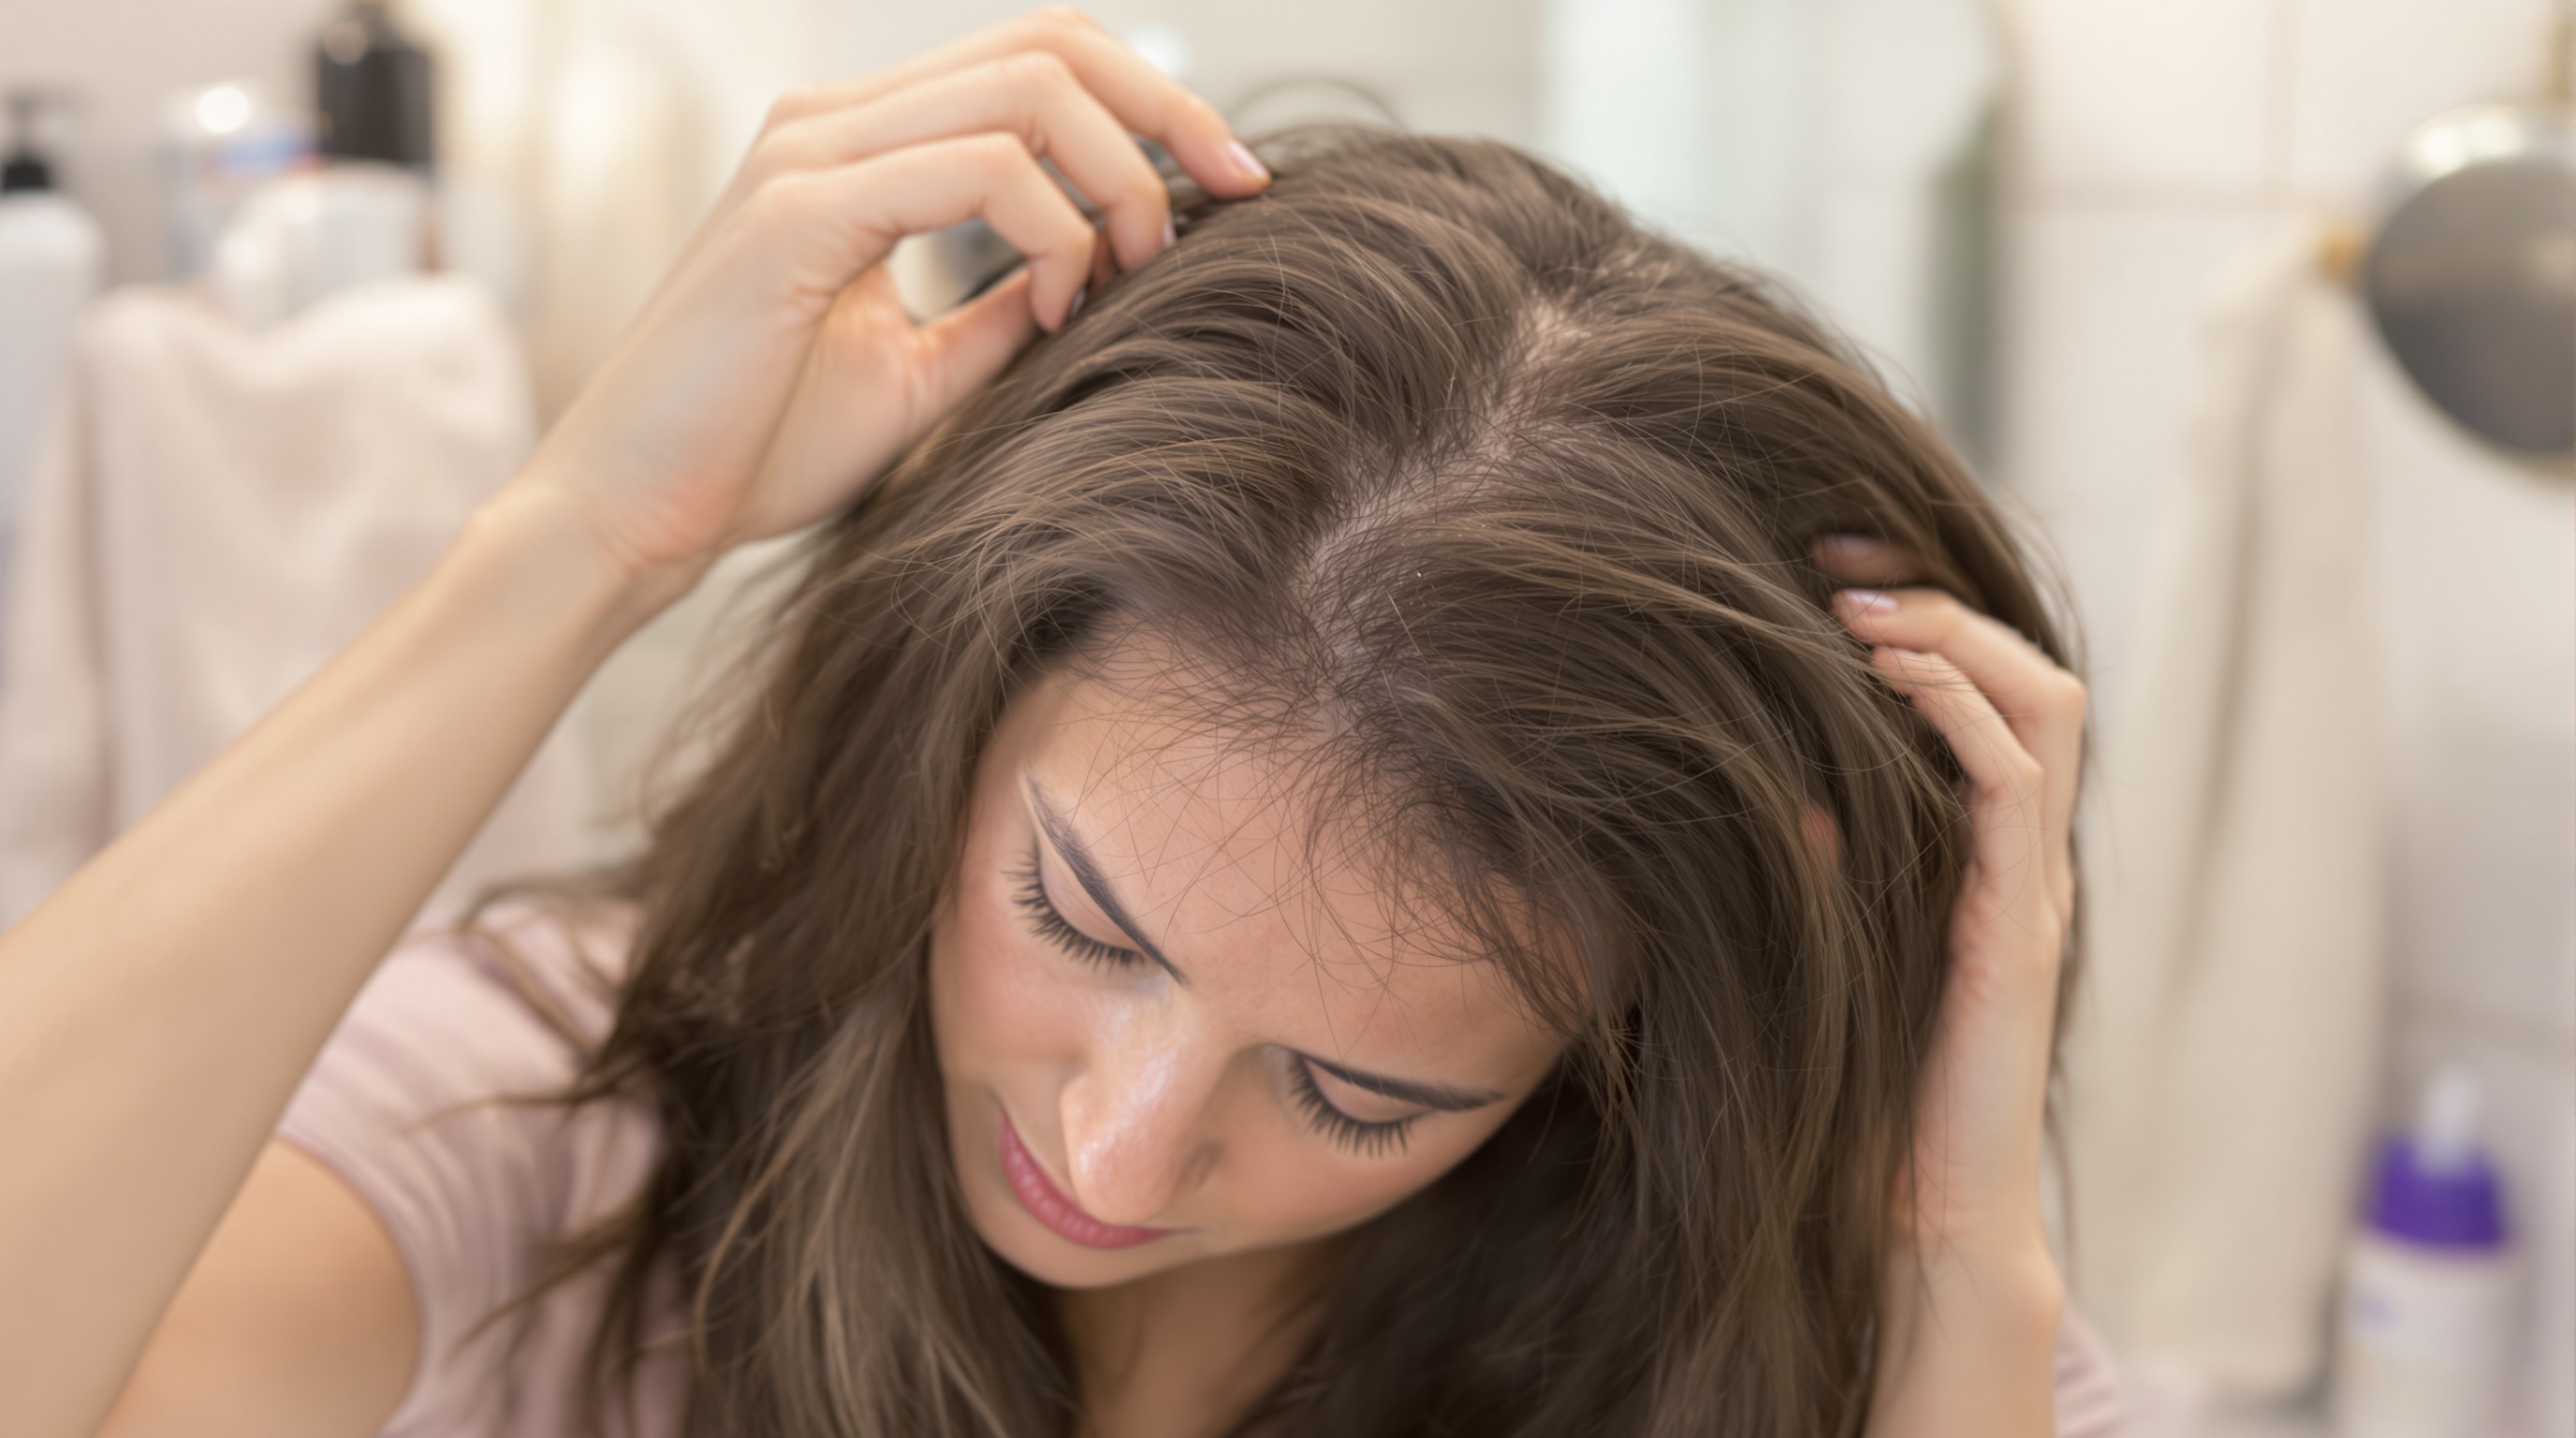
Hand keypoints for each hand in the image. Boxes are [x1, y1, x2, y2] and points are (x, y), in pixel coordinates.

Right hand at [515, 7, 1271, 599]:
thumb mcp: (923, 368)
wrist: (634, 516)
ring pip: (1027, 92)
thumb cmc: (757, 450)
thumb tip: (1109, 276)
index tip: (1237, 184)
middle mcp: (831, 121)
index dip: (1156, 103)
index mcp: (861, 142)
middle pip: (1051, 43)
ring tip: (1132, 277)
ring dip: (1118, 181)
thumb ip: (1007, 306)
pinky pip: (975, 171)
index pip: (1038, 58)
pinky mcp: (796, 213)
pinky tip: (1060, 310)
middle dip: (1171, 116)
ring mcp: (809, 156)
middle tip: (1238, 198)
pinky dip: (1051, 235)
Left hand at [1815, 536, 2083, 1262]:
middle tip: (1839, 556)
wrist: (1913, 1219)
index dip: (1923, 616)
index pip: (1988, 694)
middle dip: (1942, 596)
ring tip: (1859, 604)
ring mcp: (2030, 889)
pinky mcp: (2020, 931)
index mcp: (1977, 855)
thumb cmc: (1858, 1092)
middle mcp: (2020, 858)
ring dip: (1955, 634)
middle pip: (2031, 675)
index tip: (1821, 569)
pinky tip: (1887, 678)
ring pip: (2045, 709)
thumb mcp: (1820, 946)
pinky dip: (1958, 712)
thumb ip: (1816, 866)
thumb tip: (1772, 777)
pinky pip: (2013, 788)